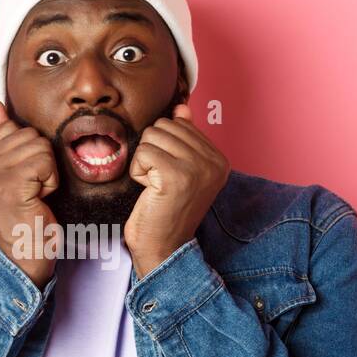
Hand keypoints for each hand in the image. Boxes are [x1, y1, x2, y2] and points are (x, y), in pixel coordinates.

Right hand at [0, 100, 58, 289]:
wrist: (25, 260)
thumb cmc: (25, 220)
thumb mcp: (10, 175)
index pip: (10, 128)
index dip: (28, 153)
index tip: (24, 183)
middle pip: (27, 134)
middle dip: (40, 162)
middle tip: (32, 192)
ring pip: (39, 145)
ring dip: (47, 172)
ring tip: (36, 197)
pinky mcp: (9, 186)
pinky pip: (45, 161)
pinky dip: (52, 181)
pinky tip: (41, 200)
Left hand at [125, 103, 229, 278]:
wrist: (163, 248)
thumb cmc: (166, 211)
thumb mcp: (180, 170)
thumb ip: (185, 138)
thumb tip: (182, 107)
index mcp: (219, 159)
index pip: (179, 123)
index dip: (164, 148)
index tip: (171, 177)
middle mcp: (214, 162)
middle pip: (164, 126)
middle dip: (152, 152)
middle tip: (160, 182)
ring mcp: (197, 168)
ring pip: (151, 136)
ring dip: (144, 162)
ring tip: (155, 186)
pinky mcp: (176, 176)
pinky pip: (143, 152)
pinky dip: (138, 171)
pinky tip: (149, 191)